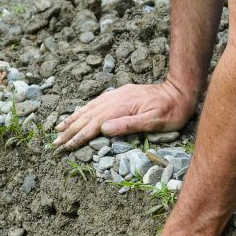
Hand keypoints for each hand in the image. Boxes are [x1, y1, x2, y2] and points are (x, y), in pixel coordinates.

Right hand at [52, 79, 196, 151]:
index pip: (94, 125)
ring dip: (72, 119)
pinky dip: (83, 110)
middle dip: (69, 130)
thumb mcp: (154, 121)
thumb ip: (128, 124)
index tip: (65, 146)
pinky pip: (96, 103)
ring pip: (88, 108)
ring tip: (59, 128)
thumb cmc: (172, 110)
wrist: (180, 89)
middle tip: (55, 142)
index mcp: (121, 108)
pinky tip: (77, 114)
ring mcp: (116, 96)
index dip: (78, 136)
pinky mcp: (119, 95)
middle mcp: (115, 100)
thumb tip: (103, 129)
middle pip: (87, 117)